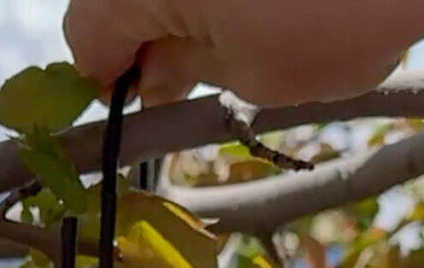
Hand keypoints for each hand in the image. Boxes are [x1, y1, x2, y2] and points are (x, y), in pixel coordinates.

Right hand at [64, 0, 423, 105]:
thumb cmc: (338, 18)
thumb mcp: (250, 72)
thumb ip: (185, 72)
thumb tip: (153, 76)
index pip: (85, 33)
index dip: (107, 79)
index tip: (142, 102)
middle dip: (146, 37)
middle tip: (190, 77)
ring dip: (186, 9)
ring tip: (239, 38)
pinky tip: (264, 6)